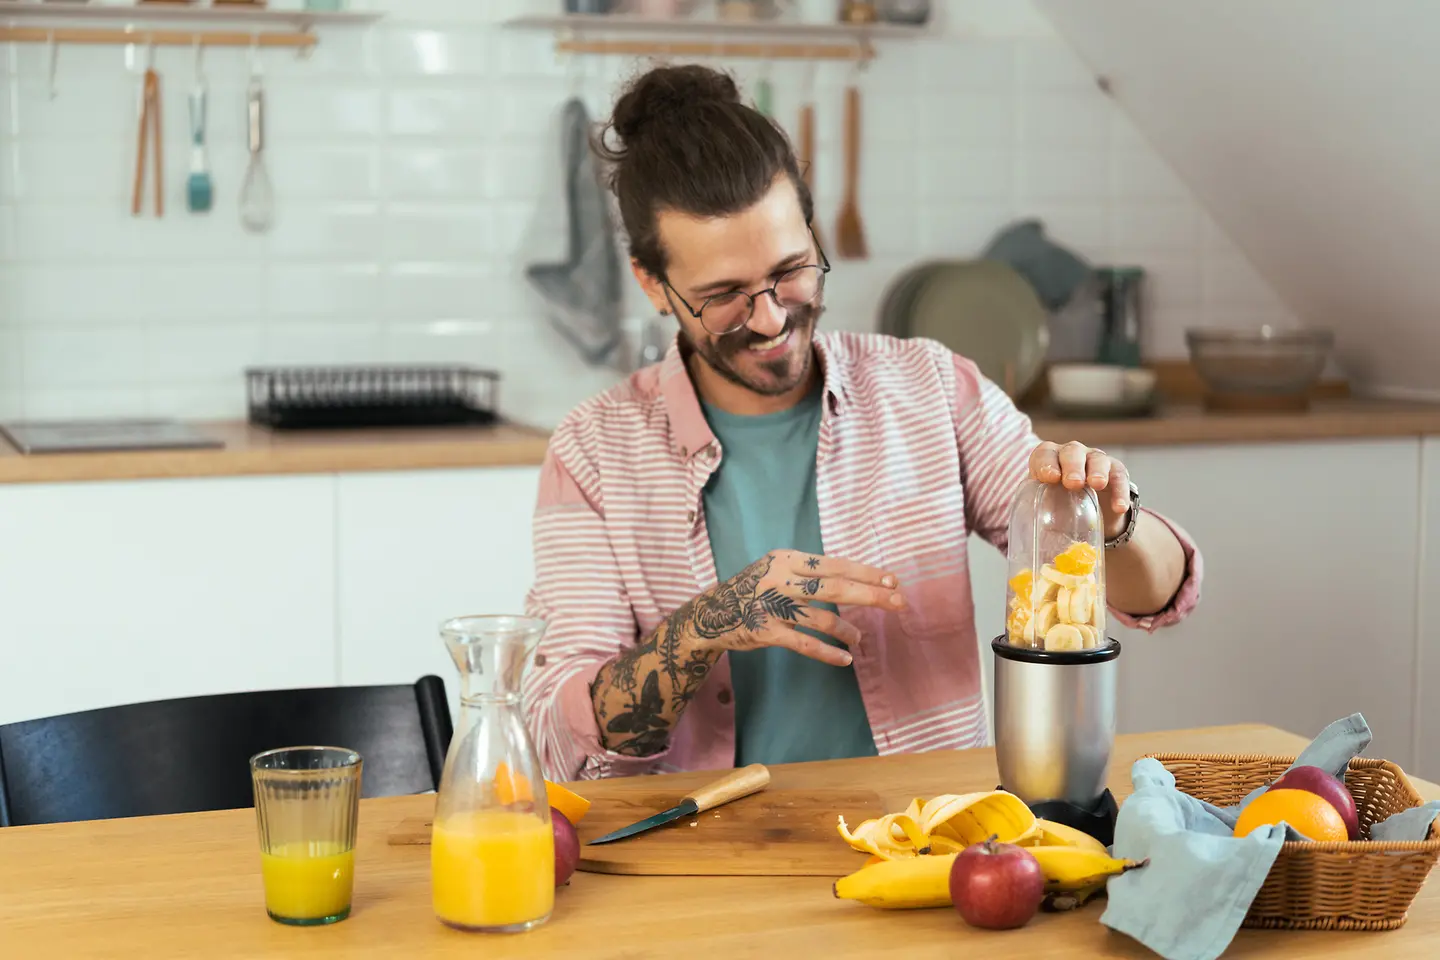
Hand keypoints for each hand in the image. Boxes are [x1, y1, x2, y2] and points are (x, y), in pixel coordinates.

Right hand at [674, 550, 904, 666]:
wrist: (711, 613)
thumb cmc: (754, 590)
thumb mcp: (777, 569)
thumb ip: (809, 572)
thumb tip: (858, 579)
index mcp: (787, 559)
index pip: (835, 564)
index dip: (866, 573)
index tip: (893, 581)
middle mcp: (780, 579)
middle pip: (835, 587)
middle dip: (871, 595)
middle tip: (899, 603)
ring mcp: (772, 606)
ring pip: (822, 618)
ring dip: (847, 630)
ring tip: (859, 638)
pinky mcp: (766, 632)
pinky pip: (804, 644)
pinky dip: (828, 652)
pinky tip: (845, 659)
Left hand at [1029, 441, 1132, 539]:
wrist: (1090, 517)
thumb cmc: (1059, 509)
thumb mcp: (1044, 510)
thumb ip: (1032, 516)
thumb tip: (1018, 544)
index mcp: (1049, 461)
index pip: (1044, 453)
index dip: (1045, 462)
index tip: (1049, 478)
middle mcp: (1072, 455)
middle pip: (1072, 451)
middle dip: (1071, 466)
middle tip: (1072, 483)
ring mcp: (1095, 460)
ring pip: (1097, 458)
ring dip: (1096, 470)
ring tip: (1096, 485)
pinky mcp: (1116, 472)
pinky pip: (1119, 477)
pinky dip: (1120, 491)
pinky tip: (1119, 507)